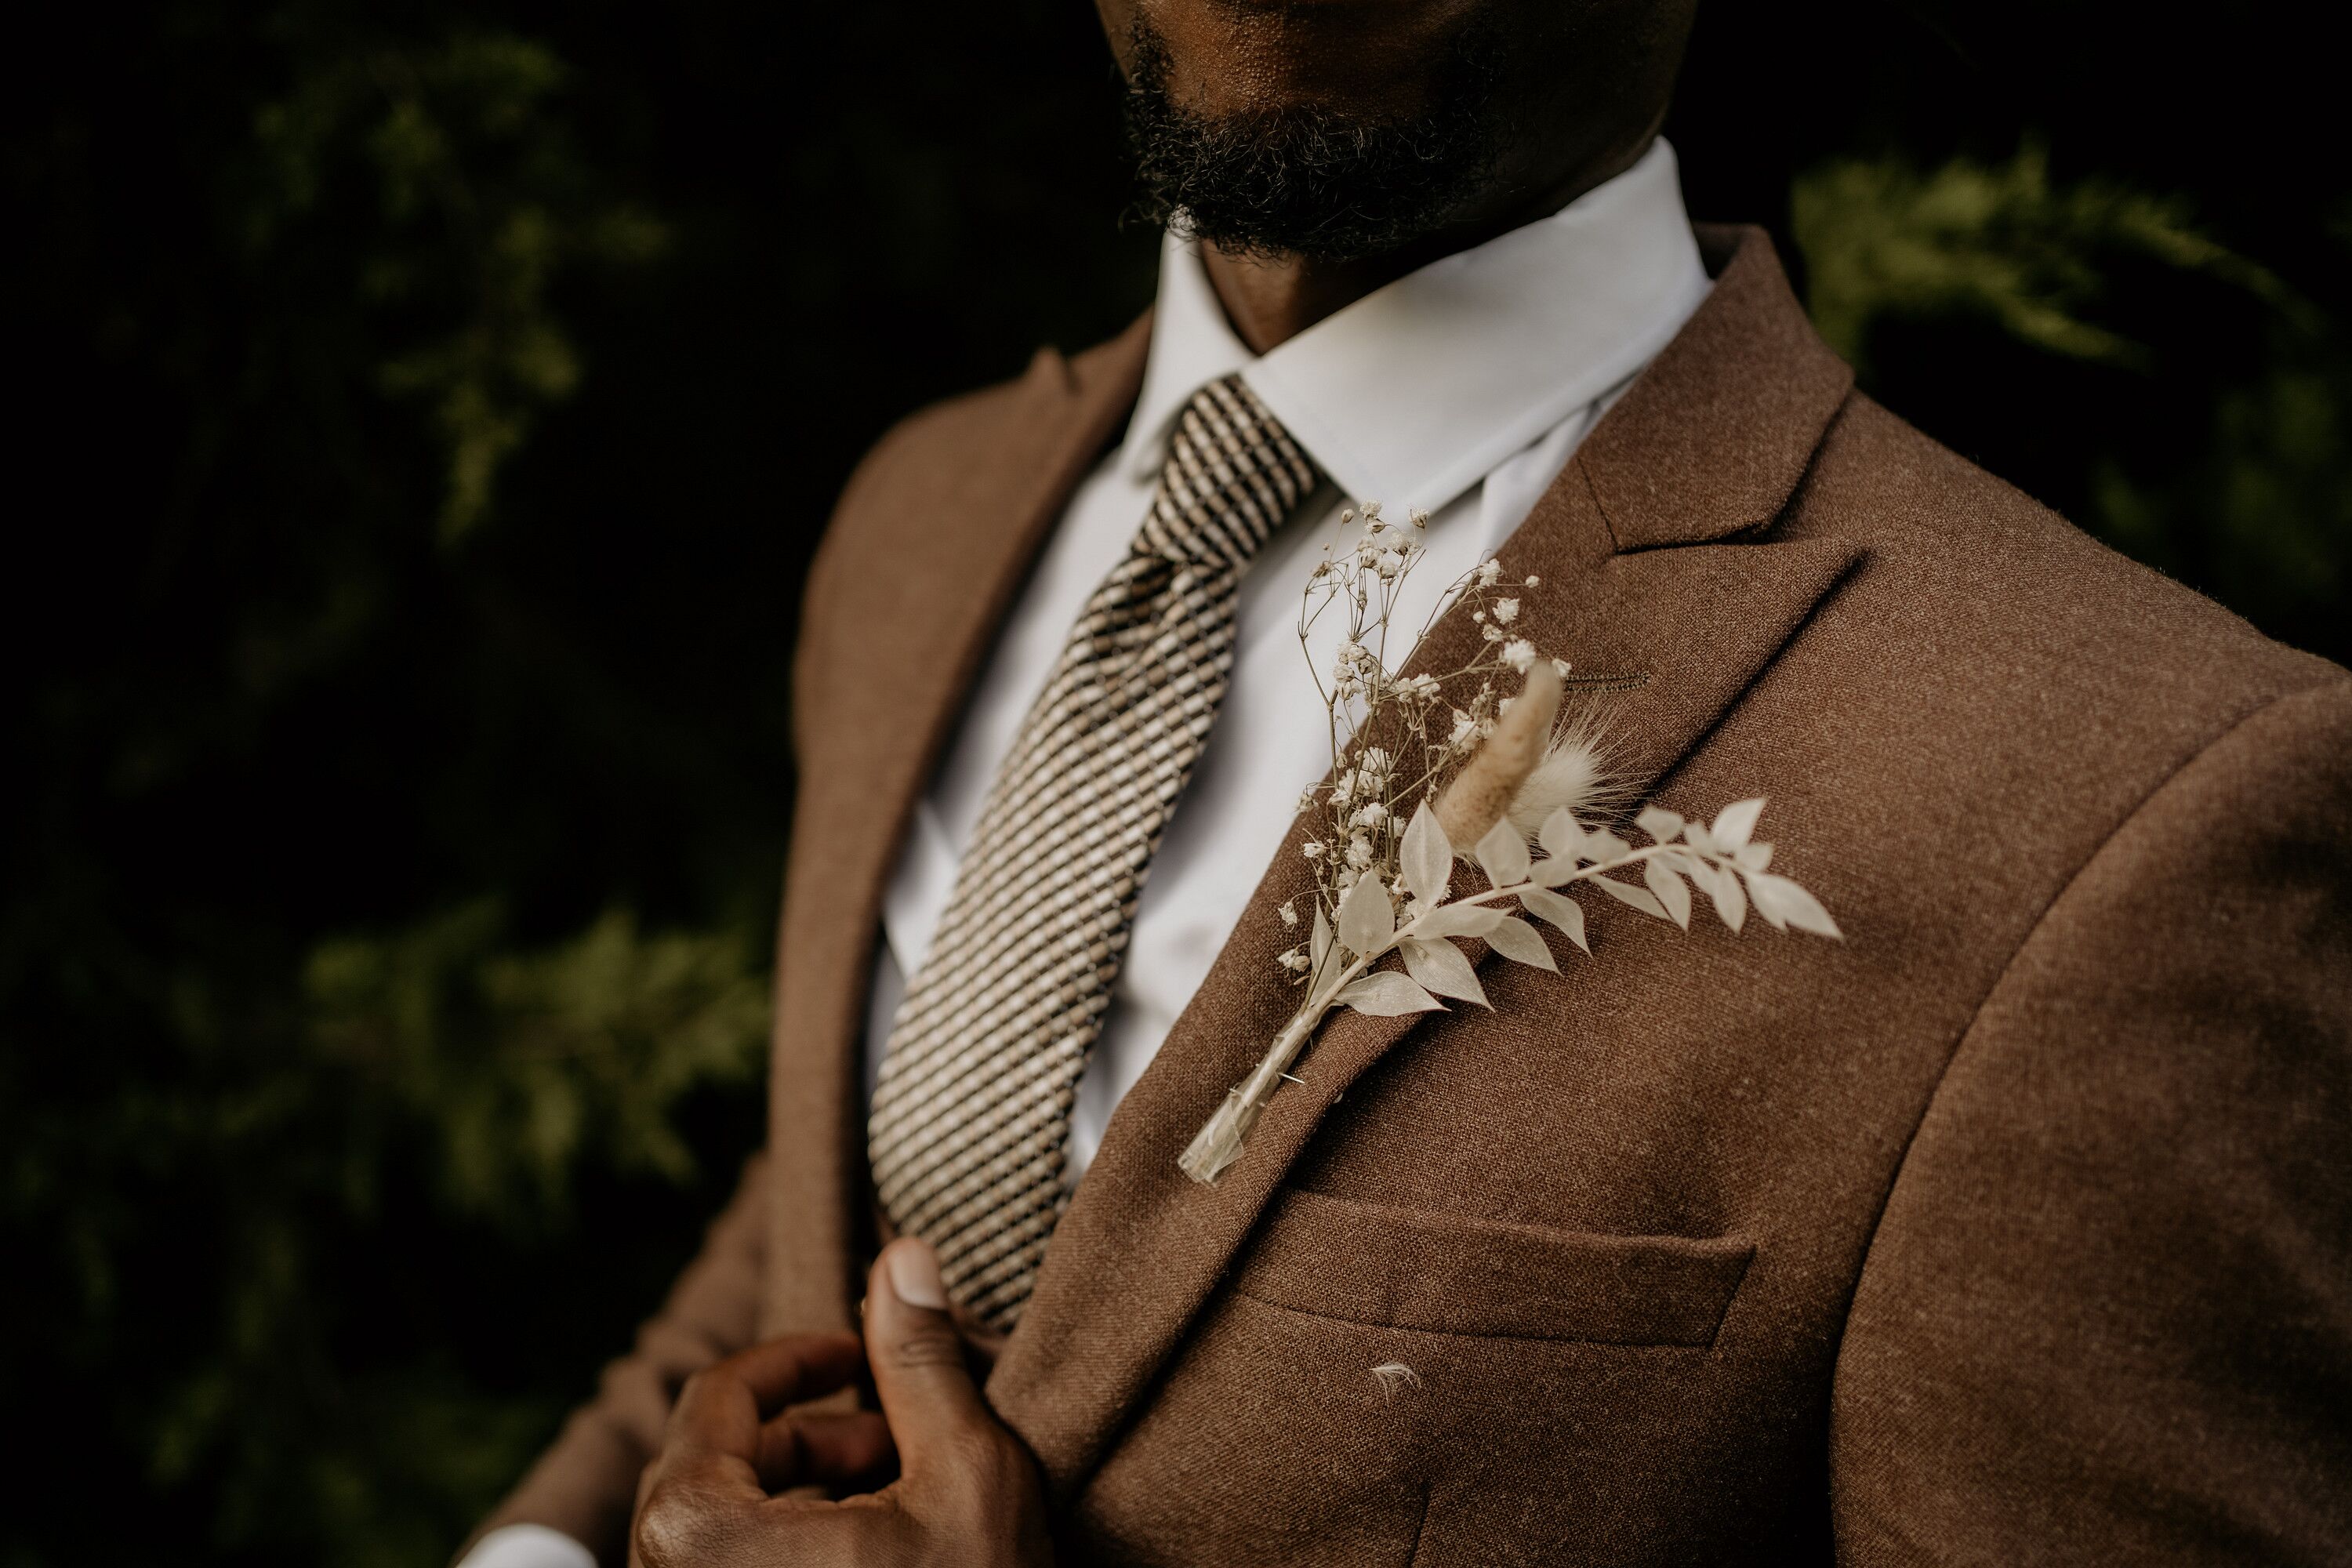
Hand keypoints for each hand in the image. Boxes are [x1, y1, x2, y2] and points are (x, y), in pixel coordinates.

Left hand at [629, 1238, 1052, 1567]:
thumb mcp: (968, 1476)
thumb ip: (921, 1360)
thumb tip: (902, 1257)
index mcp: (698, 1530)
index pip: (721, 1396)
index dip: (803, 1357)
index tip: (864, 1353)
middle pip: (715, 1461)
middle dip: (811, 1434)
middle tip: (896, 1439)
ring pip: (720, 1527)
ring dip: (804, 1495)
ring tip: (895, 1504)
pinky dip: (787, 1552)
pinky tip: (873, 1561)